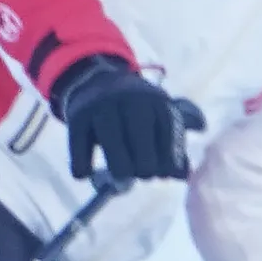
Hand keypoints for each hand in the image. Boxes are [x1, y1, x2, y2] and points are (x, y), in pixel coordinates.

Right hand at [52, 57, 200, 187]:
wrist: (93, 80)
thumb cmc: (133, 110)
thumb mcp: (159, 115)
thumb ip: (175, 143)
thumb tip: (184, 175)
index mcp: (155, 100)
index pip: (167, 134)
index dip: (168, 160)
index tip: (164, 175)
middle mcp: (130, 99)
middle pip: (141, 140)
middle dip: (146, 167)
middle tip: (144, 175)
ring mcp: (102, 105)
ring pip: (111, 143)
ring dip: (119, 169)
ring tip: (122, 180)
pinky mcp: (77, 116)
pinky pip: (80, 146)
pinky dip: (82, 165)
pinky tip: (86, 173)